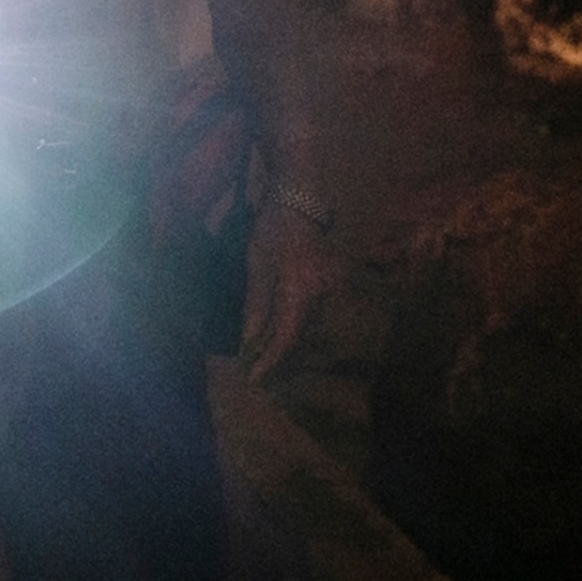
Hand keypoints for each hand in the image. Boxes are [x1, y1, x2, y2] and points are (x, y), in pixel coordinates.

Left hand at [241, 198, 336, 381]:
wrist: (300, 201)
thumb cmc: (272, 229)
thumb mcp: (257, 265)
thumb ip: (256, 305)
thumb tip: (249, 341)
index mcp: (302, 289)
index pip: (287, 335)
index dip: (270, 361)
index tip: (254, 379)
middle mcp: (322, 294)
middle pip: (299, 336)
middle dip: (276, 356)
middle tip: (253, 372)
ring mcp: (330, 290)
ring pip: (306, 327)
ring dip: (284, 342)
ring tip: (260, 357)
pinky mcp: (331, 285)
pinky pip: (311, 315)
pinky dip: (293, 327)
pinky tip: (275, 334)